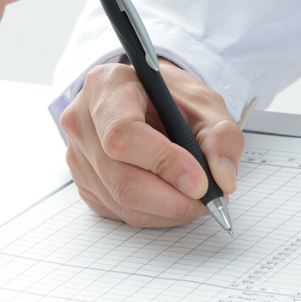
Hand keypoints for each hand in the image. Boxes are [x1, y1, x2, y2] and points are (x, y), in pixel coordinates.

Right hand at [59, 59, 243, 227]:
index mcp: (105, 87)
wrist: (148, 100)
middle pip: (121, 178)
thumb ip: (221, 137)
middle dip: (171, 199)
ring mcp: (78, 156)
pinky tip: (171, 197)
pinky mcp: (84, 183)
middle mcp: (81, 122)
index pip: (123, 134)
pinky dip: (153, 214)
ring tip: (195, 198)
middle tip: (207, 200)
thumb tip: (222, 179)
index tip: (199, 182)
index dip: (163, 163)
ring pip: (121, 201)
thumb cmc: (171, 98)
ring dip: (167, 210)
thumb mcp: (205, 103)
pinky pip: (118, 211)